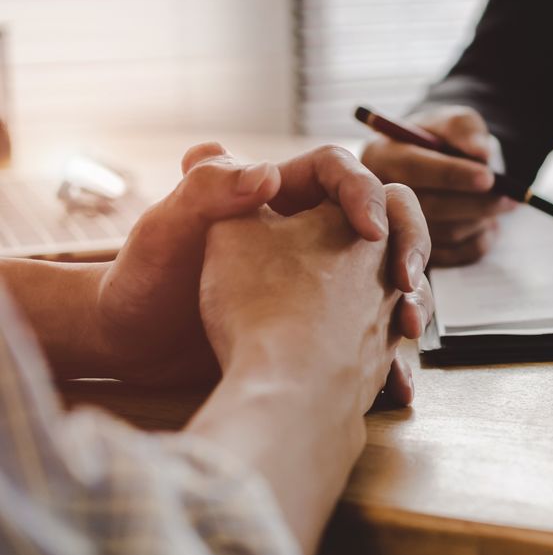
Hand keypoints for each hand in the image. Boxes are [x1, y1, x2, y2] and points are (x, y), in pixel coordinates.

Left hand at [95, 143, 430, 396]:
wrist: (137, 346)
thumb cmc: (148, 278)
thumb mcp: (171, 226)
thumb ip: (211, 188)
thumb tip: (267, 172)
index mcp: (277, 196)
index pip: (340, 171)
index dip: (364, 192)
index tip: (370, 229)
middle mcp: (309, 233)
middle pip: (388, 218)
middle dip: (410, 244)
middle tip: (405, 279)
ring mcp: (324, 281)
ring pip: (392, 276)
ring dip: (414, 299)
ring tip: (409, 330)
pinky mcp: (325, 326)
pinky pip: (377, 331)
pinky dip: (393, 356)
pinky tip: (396, 383)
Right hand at [361, 105, 515, 265]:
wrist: (437, 166)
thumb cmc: (442, 141)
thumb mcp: (451, 120)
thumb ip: (464, 128)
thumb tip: (480, 152)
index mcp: (383, 155)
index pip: (415, 168)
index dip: (453, 174)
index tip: (488, 177)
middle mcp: (382, 196)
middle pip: (431, 207)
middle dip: (477, 203)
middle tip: (508, 198)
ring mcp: (395, 230)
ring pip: (446, 234)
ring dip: (482, 221)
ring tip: (502, 205)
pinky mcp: (415, 255)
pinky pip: (454, 256)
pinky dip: (479, 242)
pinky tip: (489, 226)